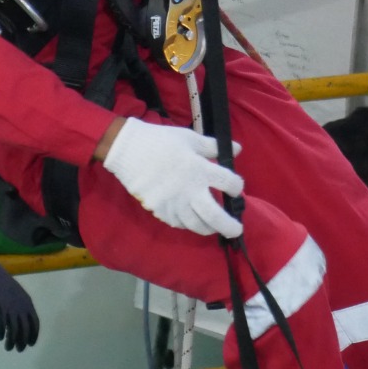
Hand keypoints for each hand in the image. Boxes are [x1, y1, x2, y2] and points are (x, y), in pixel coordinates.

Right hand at [0, 258, 40, 350]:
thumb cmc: (3, 285)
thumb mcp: (15, 297)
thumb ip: (18, 309)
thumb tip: (17, 326)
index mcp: (28, 302)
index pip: (35, 322)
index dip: (34, 334)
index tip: (31, 344)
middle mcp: (22, 305)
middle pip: (26, 328)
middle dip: (23, 341)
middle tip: (19, 349)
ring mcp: (12, 305)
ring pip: (14, 329)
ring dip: (12, 340)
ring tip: (8, 348)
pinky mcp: (1, 306)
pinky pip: (3, 324)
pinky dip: (2, 332)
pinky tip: (0, 337)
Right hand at [101, 117, 243, 237]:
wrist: (129, 150)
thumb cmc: (162, 141)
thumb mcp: (190, 138)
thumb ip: (214, 146)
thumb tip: (238, 149)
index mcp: (199, 169)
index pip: (228, 183)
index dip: (236, 187)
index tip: (236, 188)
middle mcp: (189, 190)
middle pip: (215, 216)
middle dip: (229, 226)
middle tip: (237, 230)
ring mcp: (174, 203)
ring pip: (196, 225)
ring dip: (209, 228)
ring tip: (214, 227)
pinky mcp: (160, 210)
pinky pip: (178, 223)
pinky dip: (188, 224)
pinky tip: (191, 219)